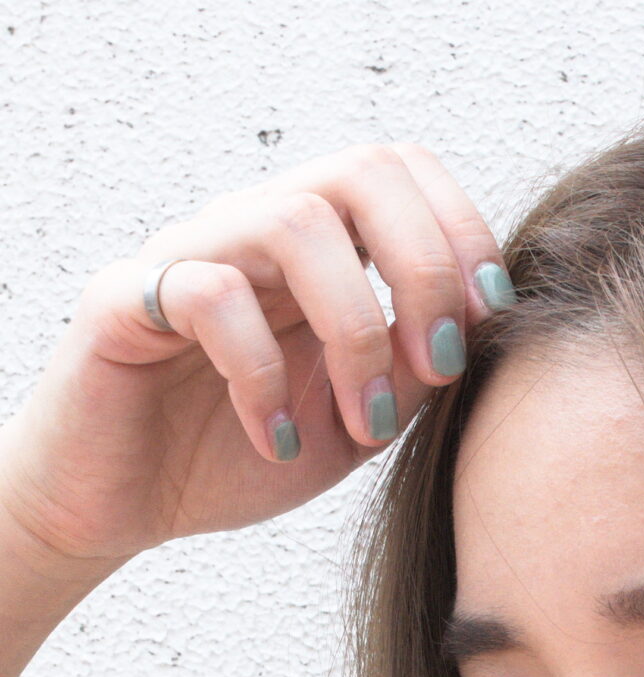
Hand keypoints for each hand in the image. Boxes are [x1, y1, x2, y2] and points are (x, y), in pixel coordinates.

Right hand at [0, 141, 513, 576]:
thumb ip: (412, 373)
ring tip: (361, 422)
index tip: (487, 320)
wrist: (123, 506)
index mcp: (317, 249)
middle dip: (424, 268)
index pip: (400, 174)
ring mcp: (191, 255)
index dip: (462, 232)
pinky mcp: (126, 300)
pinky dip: (260, 374)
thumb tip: (475, 331)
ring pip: (295, 221)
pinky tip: (271, 438)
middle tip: (437, 368)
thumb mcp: (356, 425)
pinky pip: (209, 294)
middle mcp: (254, 230)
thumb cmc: (238, 454)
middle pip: (362, 170)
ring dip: (356, 330)